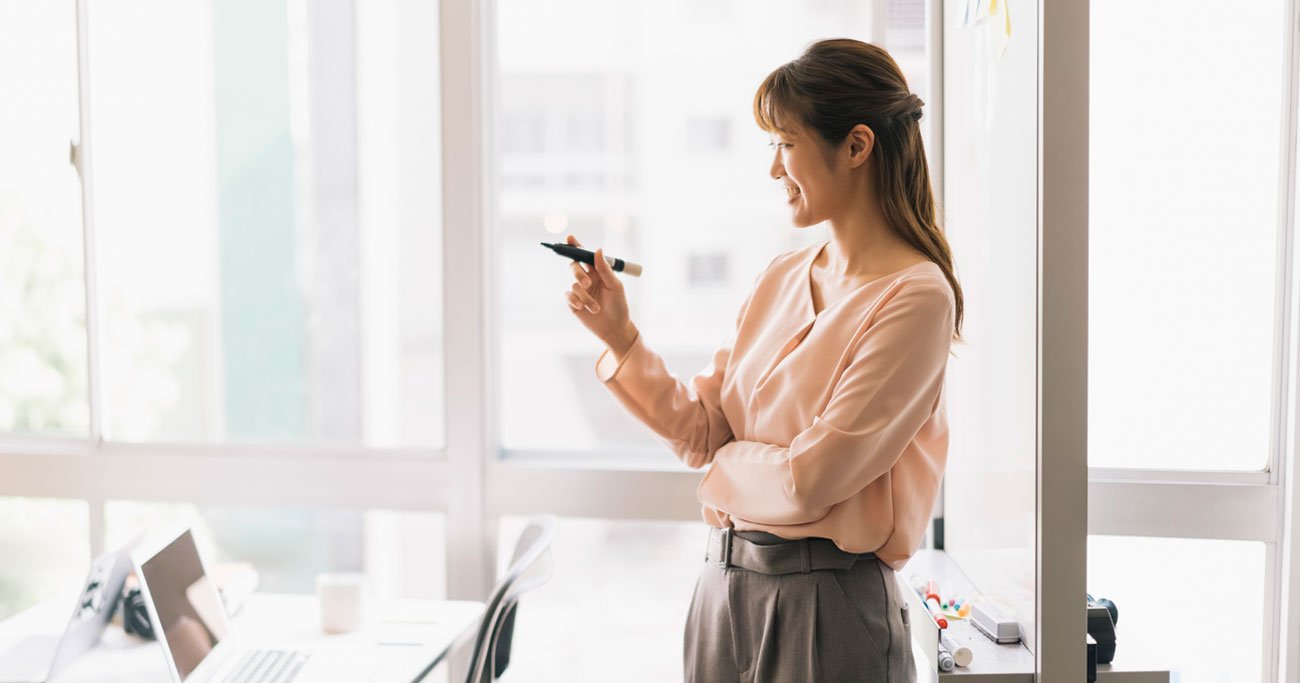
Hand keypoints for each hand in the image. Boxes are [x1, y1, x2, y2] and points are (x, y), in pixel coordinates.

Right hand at [563, 234, 637, 357]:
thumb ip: (605, 269)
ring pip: (574, 285)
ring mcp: (579, 291)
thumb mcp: (615, 286)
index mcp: (598, 271)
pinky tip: (583, 308)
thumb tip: (597, 250)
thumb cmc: (619, 306)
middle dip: (578, 272)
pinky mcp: (573, 303)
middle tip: (587, 283)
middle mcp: (587, 278)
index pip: (585, 255)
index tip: (570, 238)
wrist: (615, 328)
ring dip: (585, 297)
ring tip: (596, 308)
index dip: (576, 246)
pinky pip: (569, 296)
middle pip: (574, 266)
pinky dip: (576, 300)